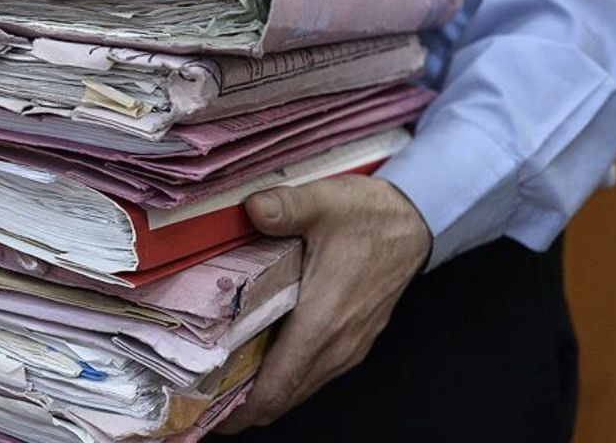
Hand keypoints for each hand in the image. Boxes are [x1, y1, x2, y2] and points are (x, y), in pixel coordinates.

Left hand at [215, 174, 431, 433]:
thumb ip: (285, 207)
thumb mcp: (325, 201)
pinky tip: (260, 359)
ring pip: (299, 390)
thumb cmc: (369, 216)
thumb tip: (252, 209)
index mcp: (322, 322)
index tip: (207, 413)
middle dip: (242, 406)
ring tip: (223, 380)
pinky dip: (285, 378)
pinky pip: (313, 375)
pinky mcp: (353, 342)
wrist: (414, 222)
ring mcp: (348, 348)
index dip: (240, 409)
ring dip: (264, 393)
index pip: (277, 388)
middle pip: (283, 399)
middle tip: (201, 396)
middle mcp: (336, 346)